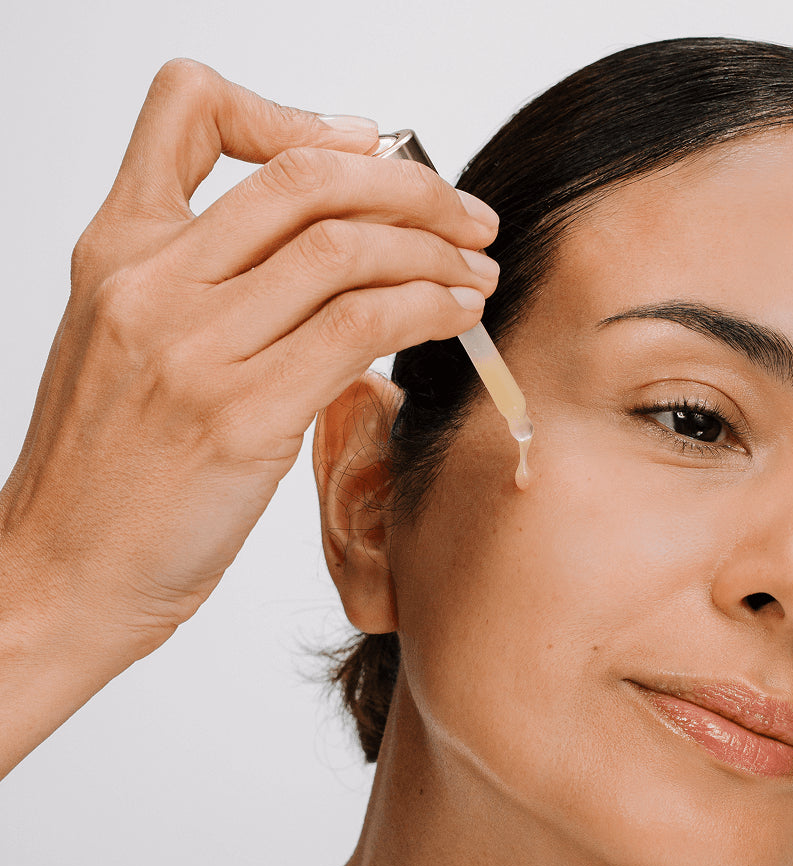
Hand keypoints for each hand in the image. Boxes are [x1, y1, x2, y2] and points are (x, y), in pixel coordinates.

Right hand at [0, 59, 497, 664]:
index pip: (190, 110)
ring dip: (435, 251)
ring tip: (476, 272)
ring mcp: (194, 349)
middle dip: (412, 186)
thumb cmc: (106, 477)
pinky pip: (359, 327)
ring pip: (345, 249)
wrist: (62, 575)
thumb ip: (207, 294)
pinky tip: (456, 316)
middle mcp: (150, 283)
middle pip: (305, 178)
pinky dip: (426, 308)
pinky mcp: (242, 418)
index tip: (370, 146)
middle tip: (466, 216)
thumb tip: (329, 266)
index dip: (297, 113)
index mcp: (116, 253)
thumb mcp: (127, 351)